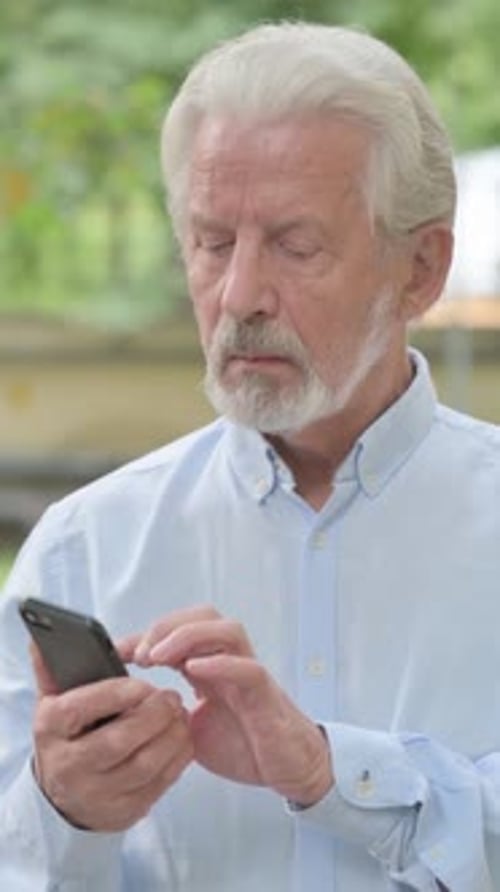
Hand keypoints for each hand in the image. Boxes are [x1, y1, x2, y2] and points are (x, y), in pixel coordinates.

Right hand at [30, 643, 193, 830]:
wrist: (61, 795)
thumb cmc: (65, 737)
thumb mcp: (52, 701)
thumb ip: (52, 668)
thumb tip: (43, 640)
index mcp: (51, 730)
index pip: (83, 708)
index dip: (118, 693)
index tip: (144, 682)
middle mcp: (70, 767)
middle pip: (120, 740)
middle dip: (154, 714)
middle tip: (171, 696)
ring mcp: (97, 794)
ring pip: (145, 764)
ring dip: (171, 735)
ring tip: (180, 713)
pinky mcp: (123, 812)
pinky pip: (159, 784)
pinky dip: (177, 758)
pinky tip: (182, 738)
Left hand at [122, 606, 333, 806]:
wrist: (288, 769)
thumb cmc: (244, 745)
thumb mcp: (190, 728)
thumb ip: (166, 712)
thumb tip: (126, 708)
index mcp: (211, 666)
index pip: (179, 631)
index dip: (145, 635)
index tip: (114, 651)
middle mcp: (230, 661)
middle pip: (204, 615)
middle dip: (166, 626)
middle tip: (137, 654)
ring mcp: (249, 674)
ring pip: (227, 630)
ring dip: (188, 636)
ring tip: (158, 657)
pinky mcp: (266, 696)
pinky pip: (248, 668)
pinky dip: (220, 663)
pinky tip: (195, 668)